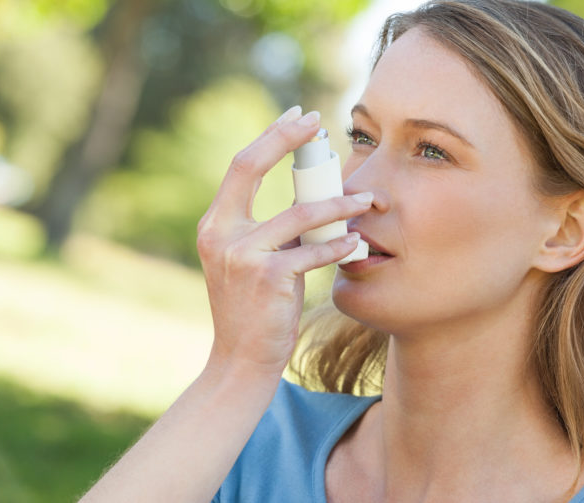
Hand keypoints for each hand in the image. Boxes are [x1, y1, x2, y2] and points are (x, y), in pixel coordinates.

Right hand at [197, 106, 372, 379]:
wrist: (240, 361)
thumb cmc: (254, 309)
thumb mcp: (250, 262)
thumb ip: (270, 230)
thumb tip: (310, 197)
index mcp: (216, 225)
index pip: (241, 166)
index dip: (270, 137)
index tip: (298, 118)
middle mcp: (220, 233)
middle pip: (250, 166)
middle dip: (286, 139)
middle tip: (320, 123)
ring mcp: (241, 255)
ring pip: (299, 213)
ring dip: (340, 204)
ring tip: (367, 201)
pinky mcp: (268, 278)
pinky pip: (313, 252)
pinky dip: (339, 247)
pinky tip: (358, 245)